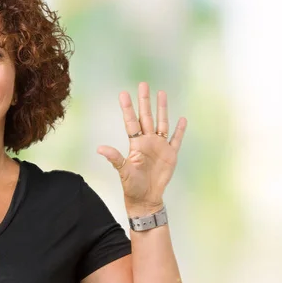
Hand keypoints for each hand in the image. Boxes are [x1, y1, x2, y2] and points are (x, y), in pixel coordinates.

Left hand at [97, 82, 186, 213]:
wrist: (146, 197)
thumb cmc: (132, 185)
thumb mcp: (122, 171)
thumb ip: (114, 157)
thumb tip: (100, 148)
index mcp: (135, 144)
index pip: (131, 122)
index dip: (127, 108)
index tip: (123, 94)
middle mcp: (147, 141)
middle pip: (146, 117)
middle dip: (145, 101)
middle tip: (143, 84)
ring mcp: (159, 146)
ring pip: (161, 123)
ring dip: (162, 109)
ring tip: (162, 93)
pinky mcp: (170, 154)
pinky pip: (176, 139)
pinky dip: (180, 130)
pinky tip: (182, 119)